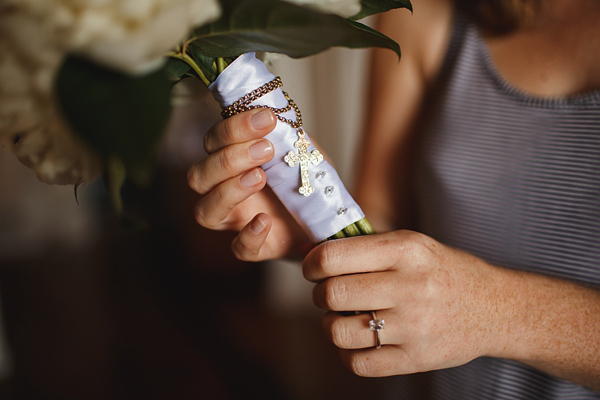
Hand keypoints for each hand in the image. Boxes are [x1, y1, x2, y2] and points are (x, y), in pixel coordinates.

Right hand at [188, 108, 310, 260]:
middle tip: (265, 149)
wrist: (329, 219)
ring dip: (228, 191)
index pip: (213, 142)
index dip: (233, 128)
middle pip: (198, 176)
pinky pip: (239, 249)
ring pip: (205, 213)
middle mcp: (225, 190)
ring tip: (260, 177)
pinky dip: (249, 235)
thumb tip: (276, 111)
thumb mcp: (301, 151)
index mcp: (231, 162)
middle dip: (228, 159)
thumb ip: (286, 135)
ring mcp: (237, 221)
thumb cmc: (307, 180)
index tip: (266, 118)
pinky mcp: (256, 247)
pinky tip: (265, 221)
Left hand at [302, 230, 505, 376]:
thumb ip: (368, 246)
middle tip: (330, 293)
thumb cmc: (444, 271)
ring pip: (339, 331)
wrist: (496, 308)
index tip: (313, 268)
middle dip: (320, 294)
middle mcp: (410, 286)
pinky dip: (348, 352)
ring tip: (343, 317)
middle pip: (332, 294)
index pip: (334, 256)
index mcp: (406, 250)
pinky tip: (359, 340)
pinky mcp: (416, 359)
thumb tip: (314, 252)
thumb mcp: (414, 244)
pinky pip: (358, 363)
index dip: (312, 263)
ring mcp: (414, 327)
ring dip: (330, 324)